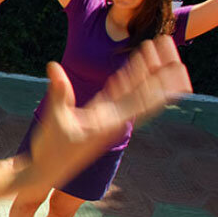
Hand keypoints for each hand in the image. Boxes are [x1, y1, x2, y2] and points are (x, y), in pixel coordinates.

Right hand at [29, 36, 190, 189]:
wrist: (45, 172)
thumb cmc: (49, 150)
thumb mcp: (54, 119)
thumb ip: (59, 92)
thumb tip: (54, 66)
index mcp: (109, 122)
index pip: (142, 98)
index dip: (158, 78)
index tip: (172, 60)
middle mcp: (114, 121)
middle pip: (144, 92)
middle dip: (158, 69)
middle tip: (169, 44)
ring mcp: (107, 120)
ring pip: (133, 93)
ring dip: (144, 72)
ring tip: (152, 49)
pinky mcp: (98, 119)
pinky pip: (118, 97)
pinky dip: (126, 81)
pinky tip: (132, 69)